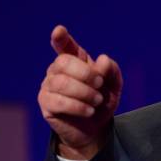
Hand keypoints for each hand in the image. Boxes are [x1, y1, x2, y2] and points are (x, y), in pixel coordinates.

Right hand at [37, 25, 122, 159]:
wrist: (95, 129)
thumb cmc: (101, 103)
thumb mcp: (114, 86)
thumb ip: (111, 70)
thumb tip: (102, 59)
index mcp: (74, 60)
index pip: (64, 45)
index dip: (61, 38)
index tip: (59, 31)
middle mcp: (58, 70)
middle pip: (63, 62)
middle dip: (86, 74)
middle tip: (99, 85)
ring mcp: (49, 86)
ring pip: (61, 83)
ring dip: (84, 93)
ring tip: (96, 101)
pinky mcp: (46, 103)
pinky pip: (57, 101)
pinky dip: (77, 106)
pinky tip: (88, 111)